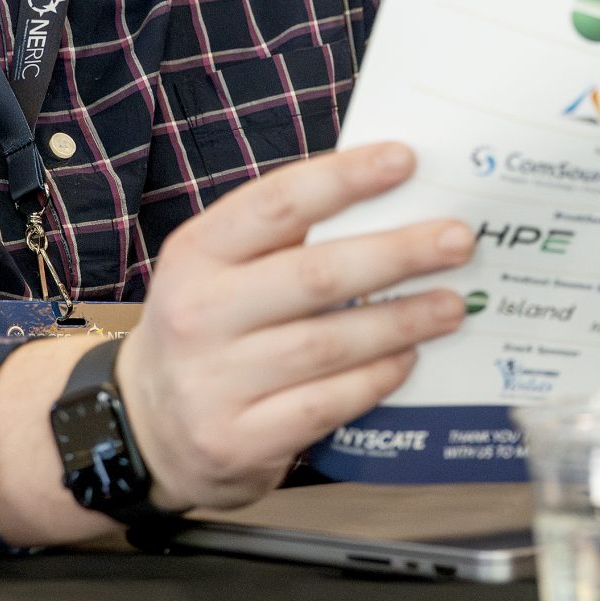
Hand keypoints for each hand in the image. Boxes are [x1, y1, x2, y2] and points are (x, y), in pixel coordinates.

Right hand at [114, 142, 473, 513]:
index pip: (277, 203)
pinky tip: (408, 359)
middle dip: (398, 254)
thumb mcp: (219, 268)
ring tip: (451, 304)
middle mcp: (199, 314)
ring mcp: (214, 383)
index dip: (344, 178)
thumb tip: (390, 190)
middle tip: (458, 239)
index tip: (405, 159)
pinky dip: (376, 379)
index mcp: (197, 253)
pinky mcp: (237, 441)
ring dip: (402, 321)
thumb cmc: (208, 328)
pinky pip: (326, 404)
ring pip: (329, 344)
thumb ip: (287, 234)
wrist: (142, 428)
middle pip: (316, 276)